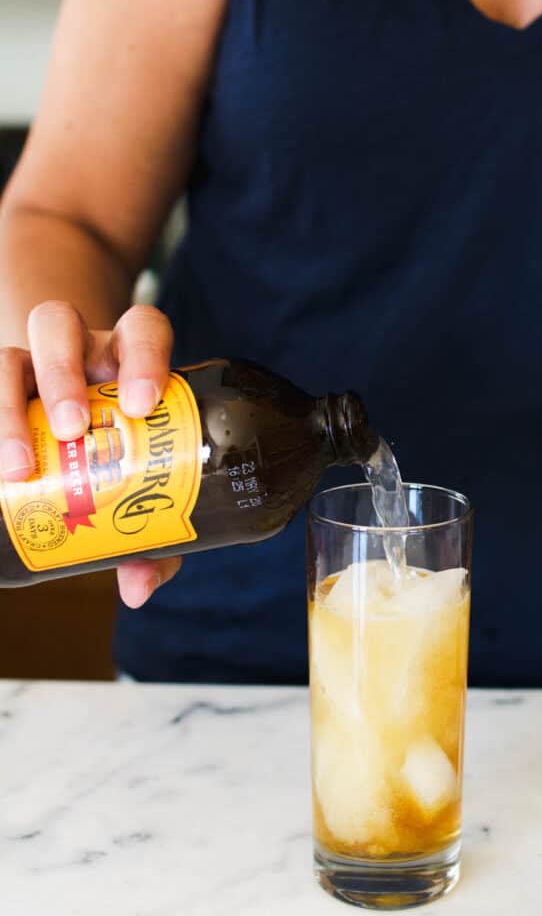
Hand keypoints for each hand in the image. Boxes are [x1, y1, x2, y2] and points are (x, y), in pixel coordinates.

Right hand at [0, 300, 181, 606]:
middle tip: (71, 431)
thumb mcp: (140, 493)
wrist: (65, 435)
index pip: (142, 330)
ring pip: (11, 354)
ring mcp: (28, 366)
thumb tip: (137, 589)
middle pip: (62, 326)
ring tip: (17, 466)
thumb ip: (152, 540)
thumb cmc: (119, 464)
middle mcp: (77, 352)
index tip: (141, 406)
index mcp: (127, 362)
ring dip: (8, 406)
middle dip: (64, 376)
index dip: (145, 358)